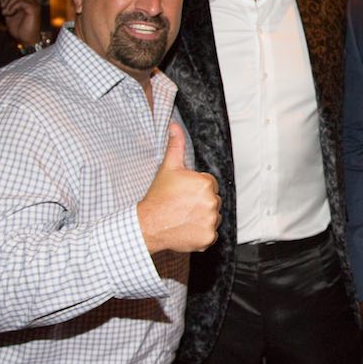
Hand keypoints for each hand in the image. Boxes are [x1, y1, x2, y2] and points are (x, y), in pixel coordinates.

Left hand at [0, 0, 40, 44]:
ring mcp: (34, 5)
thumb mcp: (9, 15)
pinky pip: (21, 2)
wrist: (26, 40)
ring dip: (8, 3)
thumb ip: (7, 5)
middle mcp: (32, 3)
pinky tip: (9, 14)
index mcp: (27, 3)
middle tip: (2, 8)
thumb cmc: (19, 29)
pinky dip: (12, 7)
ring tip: (5, 13)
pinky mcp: (34, 9)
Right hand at [137, 122, 220, 252]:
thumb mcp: (168, 168)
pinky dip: (201, 233)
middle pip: (212, 201)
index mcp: (206, 183)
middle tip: (182, 206)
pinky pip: (211, 234)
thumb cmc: (158, 196)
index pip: (209, 185)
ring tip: (184, 216)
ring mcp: (211, 221)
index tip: (183, 194)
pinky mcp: (209, 237)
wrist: (149, 223)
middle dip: (200, 202)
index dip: (195, 189)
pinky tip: (187, 228)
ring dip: (202, 217)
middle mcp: (212, 202)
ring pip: (212, 217)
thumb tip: (174, 126)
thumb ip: (176, 145)